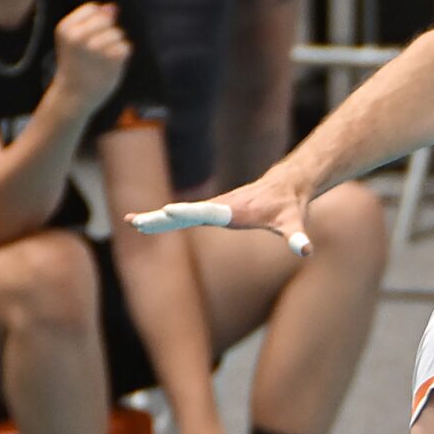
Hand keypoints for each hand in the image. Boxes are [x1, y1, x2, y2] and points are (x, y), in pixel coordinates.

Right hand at [50, 3, 130, 120]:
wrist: (74, 95)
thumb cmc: (76, 63)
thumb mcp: (77, 38)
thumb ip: (95, 20)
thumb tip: (113, 7)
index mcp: (66, 28)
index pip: (93, 8)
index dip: (97, 21)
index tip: (88, 37)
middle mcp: (78, 36)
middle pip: (107, 19)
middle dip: (107, 31)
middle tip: (96, 48)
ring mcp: (94, 48)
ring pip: (118, 34)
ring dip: (115, 45)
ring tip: (102, 58)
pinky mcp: (110, 60)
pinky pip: (126, 47)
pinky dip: (121, 56)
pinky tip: (110, 65)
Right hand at [128, 170, 313, 255]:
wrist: (286, 184)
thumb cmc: (289, 206)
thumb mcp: (295, 222)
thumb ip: (298, 236)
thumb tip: (305, 250)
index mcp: (235, 209)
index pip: (209, 212)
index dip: (189, 212)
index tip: (168, 211)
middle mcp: (220, 206)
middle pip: (186, 213)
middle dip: (161, 218)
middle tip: (135, 222)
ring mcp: (213, 207)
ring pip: (179, 213)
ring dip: (154, 219)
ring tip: (129, 222)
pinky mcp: (210, 210)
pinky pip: (182, 216)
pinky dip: (161, 219)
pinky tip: (142, 223)